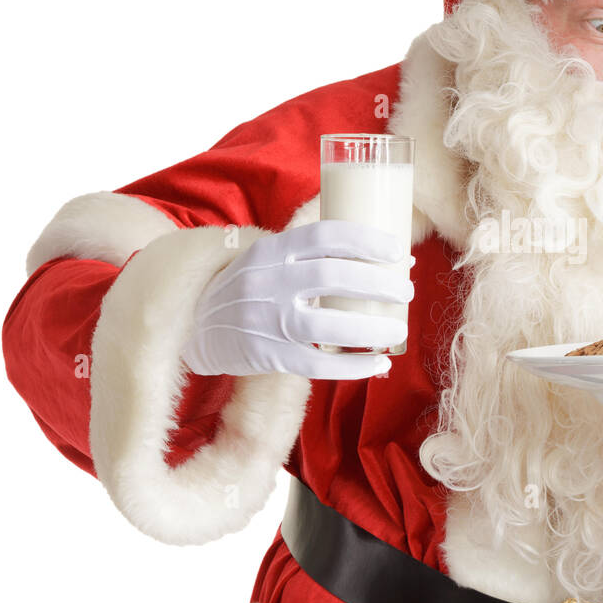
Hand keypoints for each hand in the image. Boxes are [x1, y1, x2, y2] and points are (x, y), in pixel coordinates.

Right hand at [180, 219, 413, 379]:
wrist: (194, 324)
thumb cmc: (249, 288)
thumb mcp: (270, 259)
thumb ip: (314, 256)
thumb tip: (388, 259)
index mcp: (272, 250)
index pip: (325, 235)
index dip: (367, 241)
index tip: (398, 251)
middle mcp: (268, 281)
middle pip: (332, 277)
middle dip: (379, 283)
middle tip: (407, 290)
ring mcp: (266, 320)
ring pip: (327, 326)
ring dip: (372, 328)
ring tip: (399, 328)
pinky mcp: (267, 356)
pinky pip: (318, 366)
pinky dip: (354, 366)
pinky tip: (380, 362)